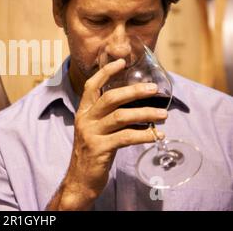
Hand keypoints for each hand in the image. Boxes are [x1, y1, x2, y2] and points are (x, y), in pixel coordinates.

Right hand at [59, 59, 166, 208]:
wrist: (79, 180)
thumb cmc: (92, 152)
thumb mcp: (94, 129)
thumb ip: (106, 116)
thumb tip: (136, 105)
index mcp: (83, 112)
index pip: (92, 86)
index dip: (106, 72)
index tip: (122, 62)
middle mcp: (85, 120)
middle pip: (110, 98)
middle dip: (134, 91)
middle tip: (153, 89)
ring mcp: (91, 134)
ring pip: (121, 117)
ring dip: (145, 114)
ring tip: (163, 115)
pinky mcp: (100, 149)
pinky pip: (126, 138)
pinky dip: (144, 135)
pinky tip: (156, 135)